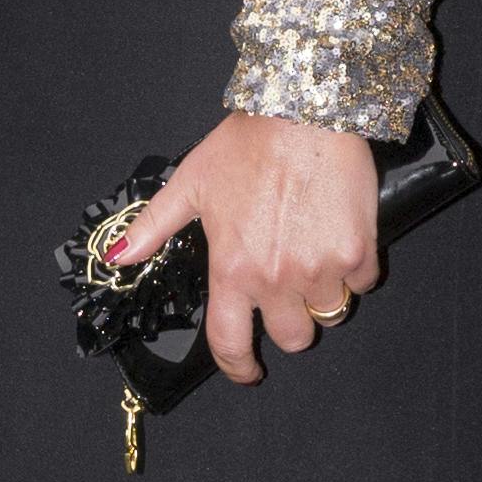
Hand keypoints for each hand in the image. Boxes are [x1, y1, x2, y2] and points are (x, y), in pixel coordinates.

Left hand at [120, 115, 377, 383]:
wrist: (304, 111)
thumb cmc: (247, 144)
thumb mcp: (191, 184)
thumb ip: (153, 227)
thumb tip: (119, 257)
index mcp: (232, 269)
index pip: (230, 343)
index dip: (239, 367)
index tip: (248, 371)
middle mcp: (275, 279)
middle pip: (293, 338)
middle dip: (291, 322)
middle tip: (290, 290)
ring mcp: (319, 269)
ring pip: (330, 312)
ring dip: (324, 294)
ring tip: (316, 256)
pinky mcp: (357, 251)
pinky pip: (362, 282)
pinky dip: (355, 268)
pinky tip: (342, 237)